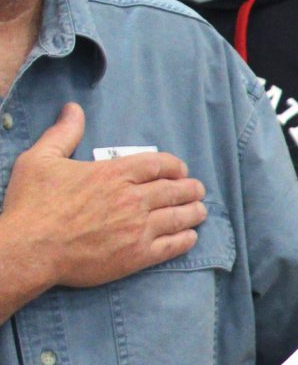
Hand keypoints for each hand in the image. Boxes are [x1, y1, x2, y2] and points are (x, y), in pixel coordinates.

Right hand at [0, 105, 206, 288]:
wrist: (30, 249)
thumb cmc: (32, 205)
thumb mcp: (40, 159)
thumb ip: (63, 134)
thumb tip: (73, 109)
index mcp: (113, 174)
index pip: (159, 164)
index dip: (175, 166)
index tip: (180, 170)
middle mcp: (132, 199)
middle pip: (175, 190)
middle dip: (191, 189)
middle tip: (197, 190)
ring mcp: (138, 228)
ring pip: (179, 217)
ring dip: (194, 212)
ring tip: (200, 210)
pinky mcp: (137, 255)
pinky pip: (173, 246)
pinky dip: (186, 239)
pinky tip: (190, 236)